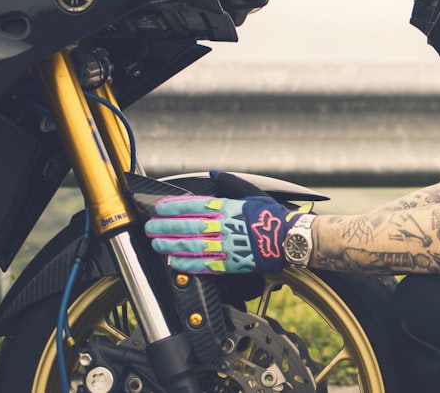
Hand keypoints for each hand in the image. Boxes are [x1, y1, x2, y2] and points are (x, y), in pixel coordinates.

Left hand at [145, 194, 309, 273]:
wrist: (289, 239)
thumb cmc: (272, 216)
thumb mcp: (253, 193)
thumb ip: (231, 184)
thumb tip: (215, 174)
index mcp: (228, 208)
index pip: (194, 206)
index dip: (174, 207)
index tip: (160, 207)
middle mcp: (223, 226)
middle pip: (188, 226)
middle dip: (166, 226)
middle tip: (150, 227)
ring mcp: (226, 246)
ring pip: (192, 246)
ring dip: (171, 244)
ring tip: (156, 243)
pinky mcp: (230, 263)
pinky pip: (204, 264)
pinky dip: (188, 264)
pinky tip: (175, 262)